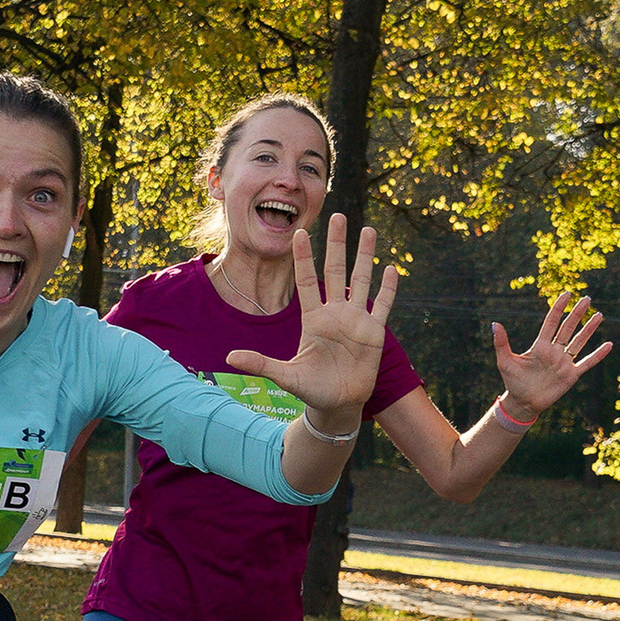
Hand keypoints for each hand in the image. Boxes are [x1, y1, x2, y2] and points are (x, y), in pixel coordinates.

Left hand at [226, 214, 398, 422]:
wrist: (337, 405)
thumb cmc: (311, 389)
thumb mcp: (284, 376)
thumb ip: (260, 364)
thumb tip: (229, 357)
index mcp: (313, 319)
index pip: (306, 281)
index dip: (304, 257)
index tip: (300, 232)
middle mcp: (335, 314)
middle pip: (336, 271)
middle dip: (337, 244)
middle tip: (336, 215)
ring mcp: (356, 321)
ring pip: (361, 281)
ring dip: (364, 256)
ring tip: (368, 229)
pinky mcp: (374, 333)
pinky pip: (383, 305)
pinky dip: (388, 288)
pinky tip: (390, 268)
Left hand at [490, 295, 609, 415]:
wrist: (523, 402)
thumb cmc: (513, 381)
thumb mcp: (505, 361)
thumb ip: (502, 343)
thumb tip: (494, 324)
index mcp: (540, 346)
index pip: (551, 322)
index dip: (559, 308)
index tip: (567, 294)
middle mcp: (554, 351)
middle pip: (568, 328)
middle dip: (577, 313)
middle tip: (587, 298)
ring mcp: (564, 362)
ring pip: (579, 342)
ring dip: (589, 329)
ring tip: (599, 315)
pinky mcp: (571, 375)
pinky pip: (587, 362)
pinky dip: (597, 355)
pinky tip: (609, 345)